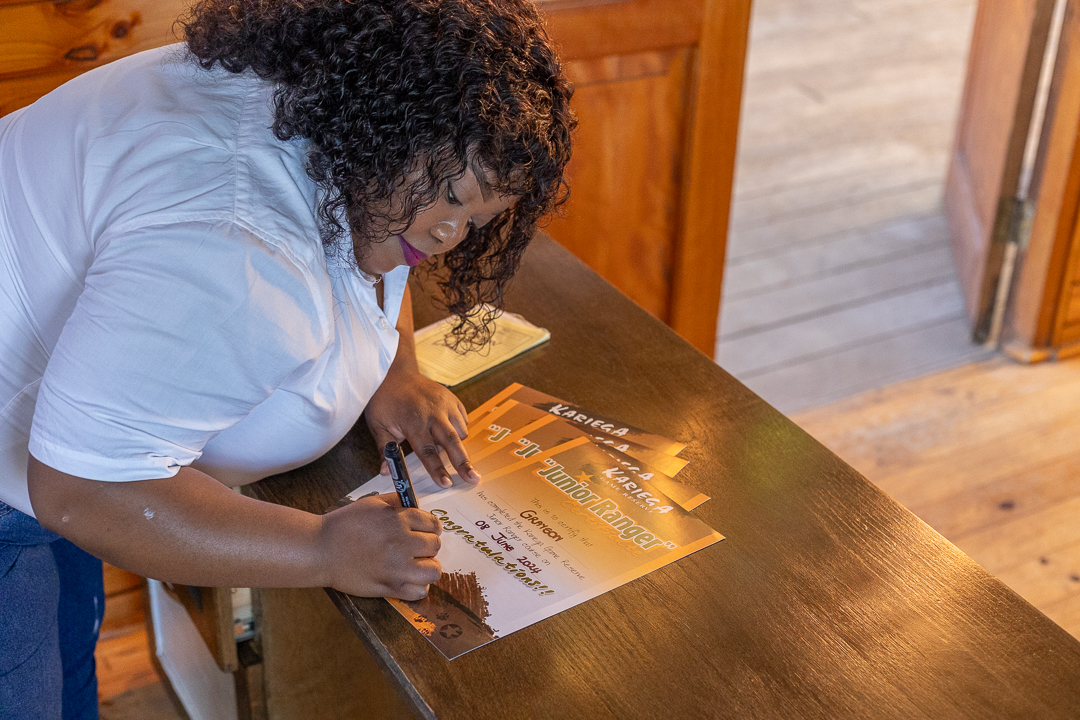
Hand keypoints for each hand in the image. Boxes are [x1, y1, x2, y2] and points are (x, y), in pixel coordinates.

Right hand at [318, 493, 442, 599]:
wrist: (321, 550)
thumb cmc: (344, 525)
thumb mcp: (371, 503)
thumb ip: (396, 502)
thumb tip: (415, 506)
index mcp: (398, 520)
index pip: (433, 524)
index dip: (429, 527)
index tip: (422, 531)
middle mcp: (401, 543)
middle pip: (435, 546)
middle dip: (427, 545)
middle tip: (414, 547)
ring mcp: (397, 568)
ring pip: (433, 570)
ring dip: (427, 567)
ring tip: (415, 565)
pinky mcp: (389, 588)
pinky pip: (419, 591)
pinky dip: (417, 586)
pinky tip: (407, 579)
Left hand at [364, 367, 480, 487]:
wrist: (395, 372)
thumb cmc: (385, 400)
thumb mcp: (378, 425)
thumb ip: (385, 450)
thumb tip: (386, 472)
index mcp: (414, 422)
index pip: (427, 451)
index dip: (437, 469)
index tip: (446, 484)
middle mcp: (433, 413)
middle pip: (452, 442)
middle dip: (464, 463)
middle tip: (474, 479)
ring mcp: (445, 404)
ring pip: (460, 431)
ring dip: (458, 445)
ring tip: (451, 451)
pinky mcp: (452, 399)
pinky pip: (462, 420)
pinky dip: (459, 430)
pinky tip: (446, 432)